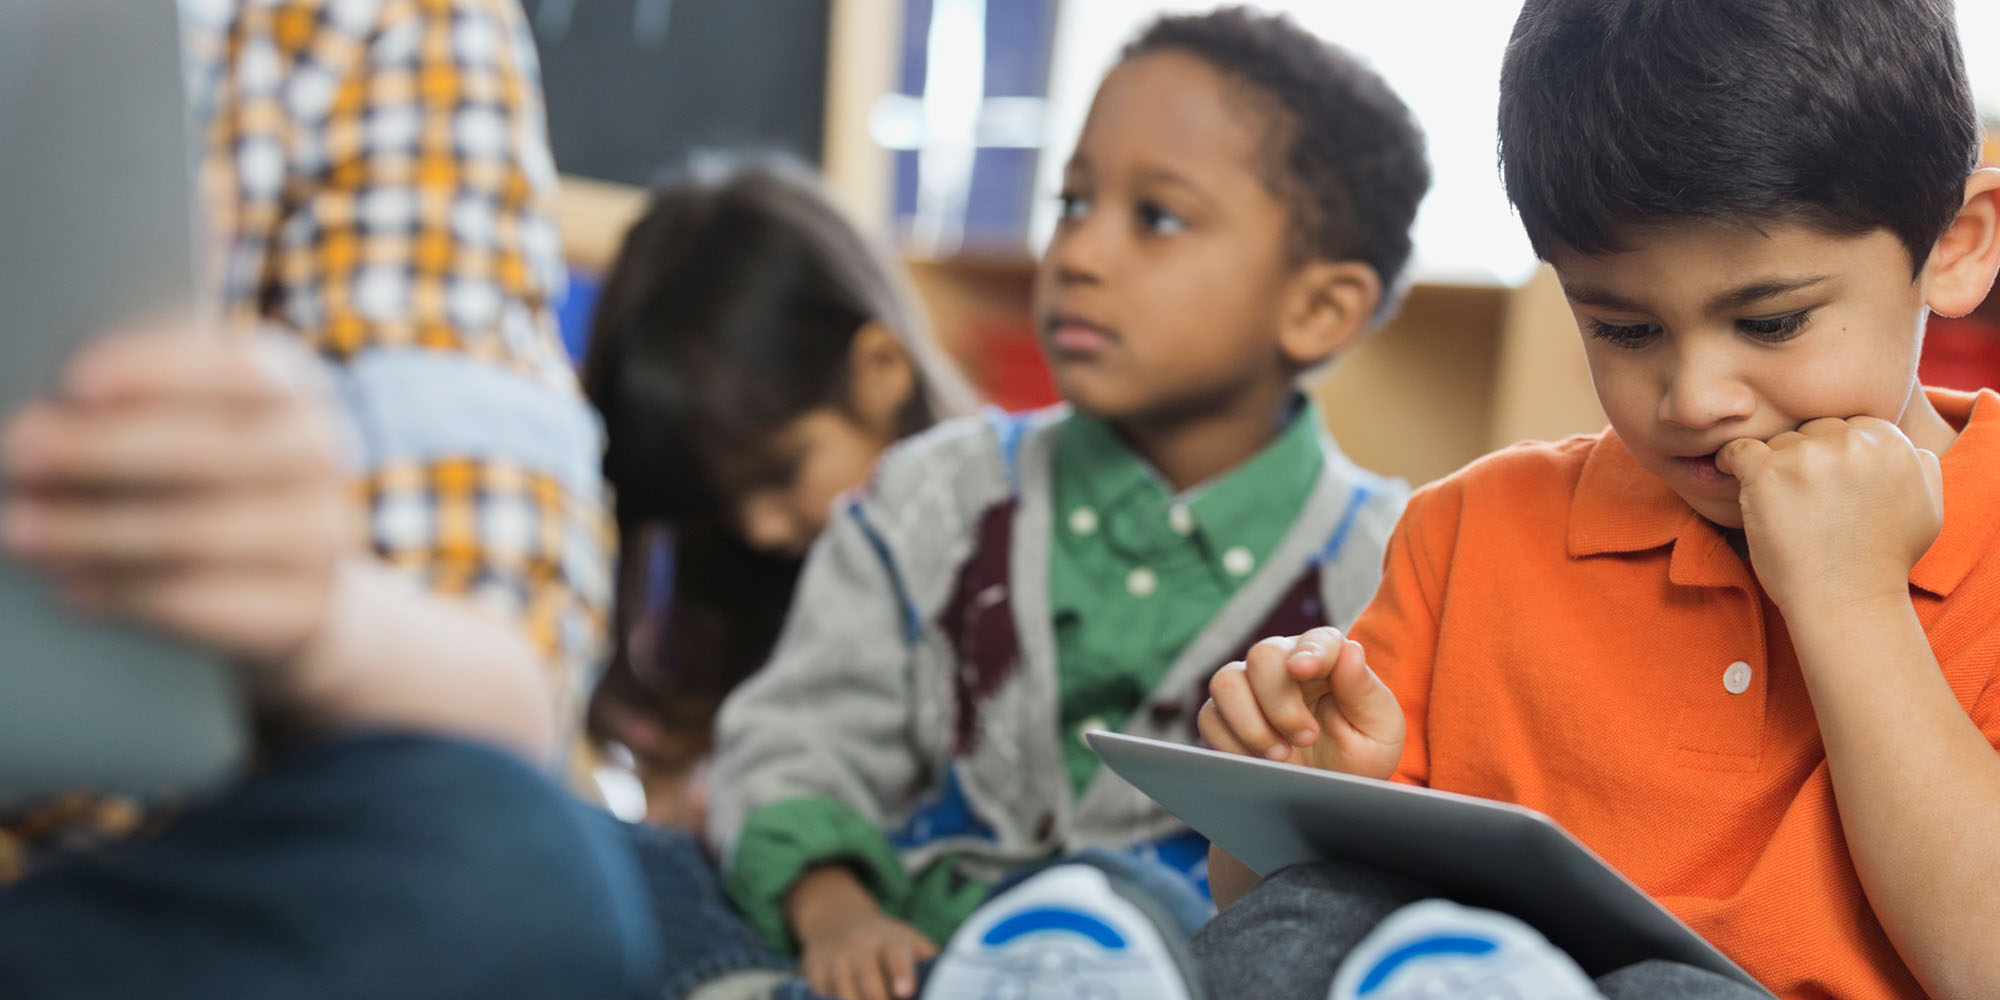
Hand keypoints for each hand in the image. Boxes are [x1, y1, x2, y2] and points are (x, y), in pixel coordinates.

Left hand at [1, 328, 350, 683]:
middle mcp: (318, 454)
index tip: (77, 382)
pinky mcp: (305, 606)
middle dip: (103, 451)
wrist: (294, 578)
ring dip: (98, 531)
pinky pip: (208, 604)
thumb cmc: (208, 479)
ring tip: (24, 531)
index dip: (158, 373)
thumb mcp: (192, 422)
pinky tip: (73, 587)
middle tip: (22, 455)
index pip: (236, 370)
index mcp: (291, 385)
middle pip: (210, 450)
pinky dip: (130, 596)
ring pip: (200, 532)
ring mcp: (321, 533)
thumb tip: (49, 419)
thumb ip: (139, 407)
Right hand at [789, 867, 936, 999]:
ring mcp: (834, 958)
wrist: (836, 919)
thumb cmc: (885, 941)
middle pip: (868, 981)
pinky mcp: (812, 971)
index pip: (896, 955)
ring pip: (843, 992)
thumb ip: (930, 963)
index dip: (902, 974)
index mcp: (890, 939)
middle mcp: (860, 945)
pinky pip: (821, 996)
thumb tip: (956, 985)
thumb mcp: (909, 941)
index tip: (905, 992)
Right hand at [1197, 626, 1403, 778]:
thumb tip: (1350, 650)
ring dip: (1250, 724)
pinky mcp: (1226, 715)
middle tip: (1305, 739)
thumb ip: (1364, 690)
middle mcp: (1285, 663)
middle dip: (1280, 704)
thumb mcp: (1380, 727)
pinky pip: (1210, 718)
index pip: (1317, 640)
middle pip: (1263, 656)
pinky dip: (1231, 744)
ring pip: (1226, 682)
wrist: (1334, 788)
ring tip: (1279, 756)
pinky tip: (1258, 762)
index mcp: (1329, 659)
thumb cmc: (1361, 753)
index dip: (1308, 650)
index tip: (1302, 669)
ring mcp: (1250, 687)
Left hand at [1716, 416, 1942, 613]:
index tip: (1829, 480)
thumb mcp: (1927, 509)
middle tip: (1806, 497)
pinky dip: (1731, 459)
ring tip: (1783, 504)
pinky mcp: (1768, 474)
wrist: (1847, 599)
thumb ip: (1921, 466)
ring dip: (1778, 465)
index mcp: (1892, 445)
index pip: (1855, 426)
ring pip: (1781, 442)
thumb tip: (1905, 446)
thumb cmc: (1885, 561)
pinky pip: (1739, 449)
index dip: (1839, 453)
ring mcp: (1807, 456)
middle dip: (1810, 458)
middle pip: (1817, 429)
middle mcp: (1852, 443)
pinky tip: (1731, 470)